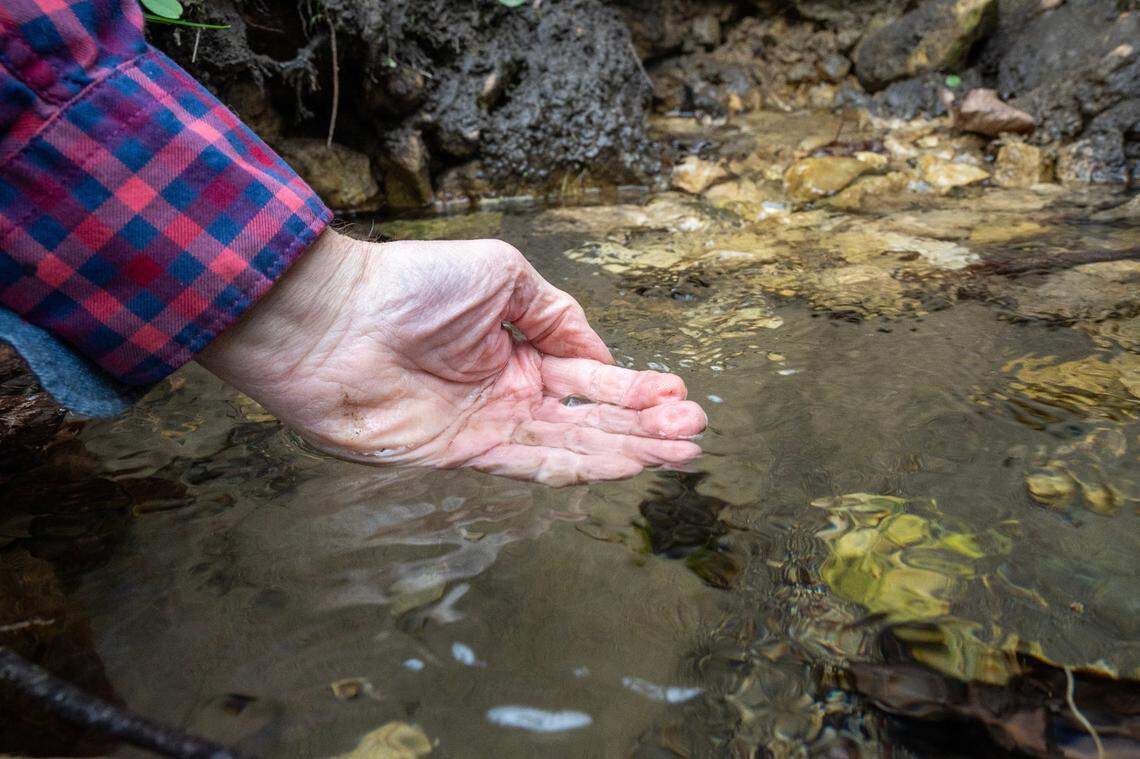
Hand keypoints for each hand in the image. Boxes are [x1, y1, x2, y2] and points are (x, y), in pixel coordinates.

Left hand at [198, 230, 706, 485]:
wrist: (333, 319)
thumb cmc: (411, 284)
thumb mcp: (501, 275)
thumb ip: (554, 314)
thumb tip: (597, 359)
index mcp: (517, 348)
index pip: (588, 377)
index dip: (635, 387)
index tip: (680, 392)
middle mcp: (508, 391)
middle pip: (588, 417)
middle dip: (645, 425)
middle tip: (696, 431)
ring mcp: (487, 426)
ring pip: (571, 444)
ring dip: (627, 450)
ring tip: (679, 452)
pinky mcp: (462, 455)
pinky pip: (531, 464)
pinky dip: (581, 466)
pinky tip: (624, 463)